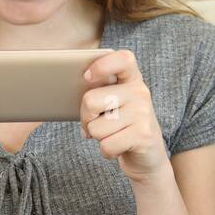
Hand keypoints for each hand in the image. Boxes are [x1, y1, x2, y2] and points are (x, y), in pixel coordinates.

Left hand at [80, 49, 170, 184]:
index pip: (122, 59)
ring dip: (98, 137)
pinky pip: (107, 145)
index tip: (87, 77)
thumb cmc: (121, 123)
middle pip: (90, 100)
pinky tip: (118, 146)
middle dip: (85, 117)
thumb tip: (67, 92)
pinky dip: (107, 151)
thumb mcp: (113, 102)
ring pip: (96, 128)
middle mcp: (140, 92)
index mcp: (132, 78)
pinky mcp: (143, 136)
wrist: (148, 154)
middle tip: (96, 122)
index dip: (102, 66)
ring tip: (112, 134)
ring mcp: (143, 113)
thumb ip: (98, 91)